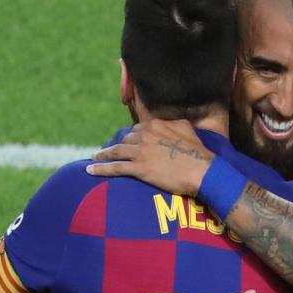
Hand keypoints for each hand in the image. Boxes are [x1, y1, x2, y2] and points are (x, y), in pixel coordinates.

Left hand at [88, 119, 213, 196]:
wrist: (202, 171)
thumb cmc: (197, 152)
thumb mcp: (187, 129)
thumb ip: (173, 122)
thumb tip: (167, 121)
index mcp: (155, 124)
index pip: (137, 127)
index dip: (129, 135)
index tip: (122, 138)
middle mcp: (145, 135)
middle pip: (125, 139)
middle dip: (117, 145)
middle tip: (109, 152)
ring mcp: (141, 151)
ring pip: (116, 151)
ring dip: (103, 154)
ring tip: (95, 157)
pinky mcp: (139, 168)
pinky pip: (115, 167)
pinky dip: (101, 168)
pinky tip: (90, 170)